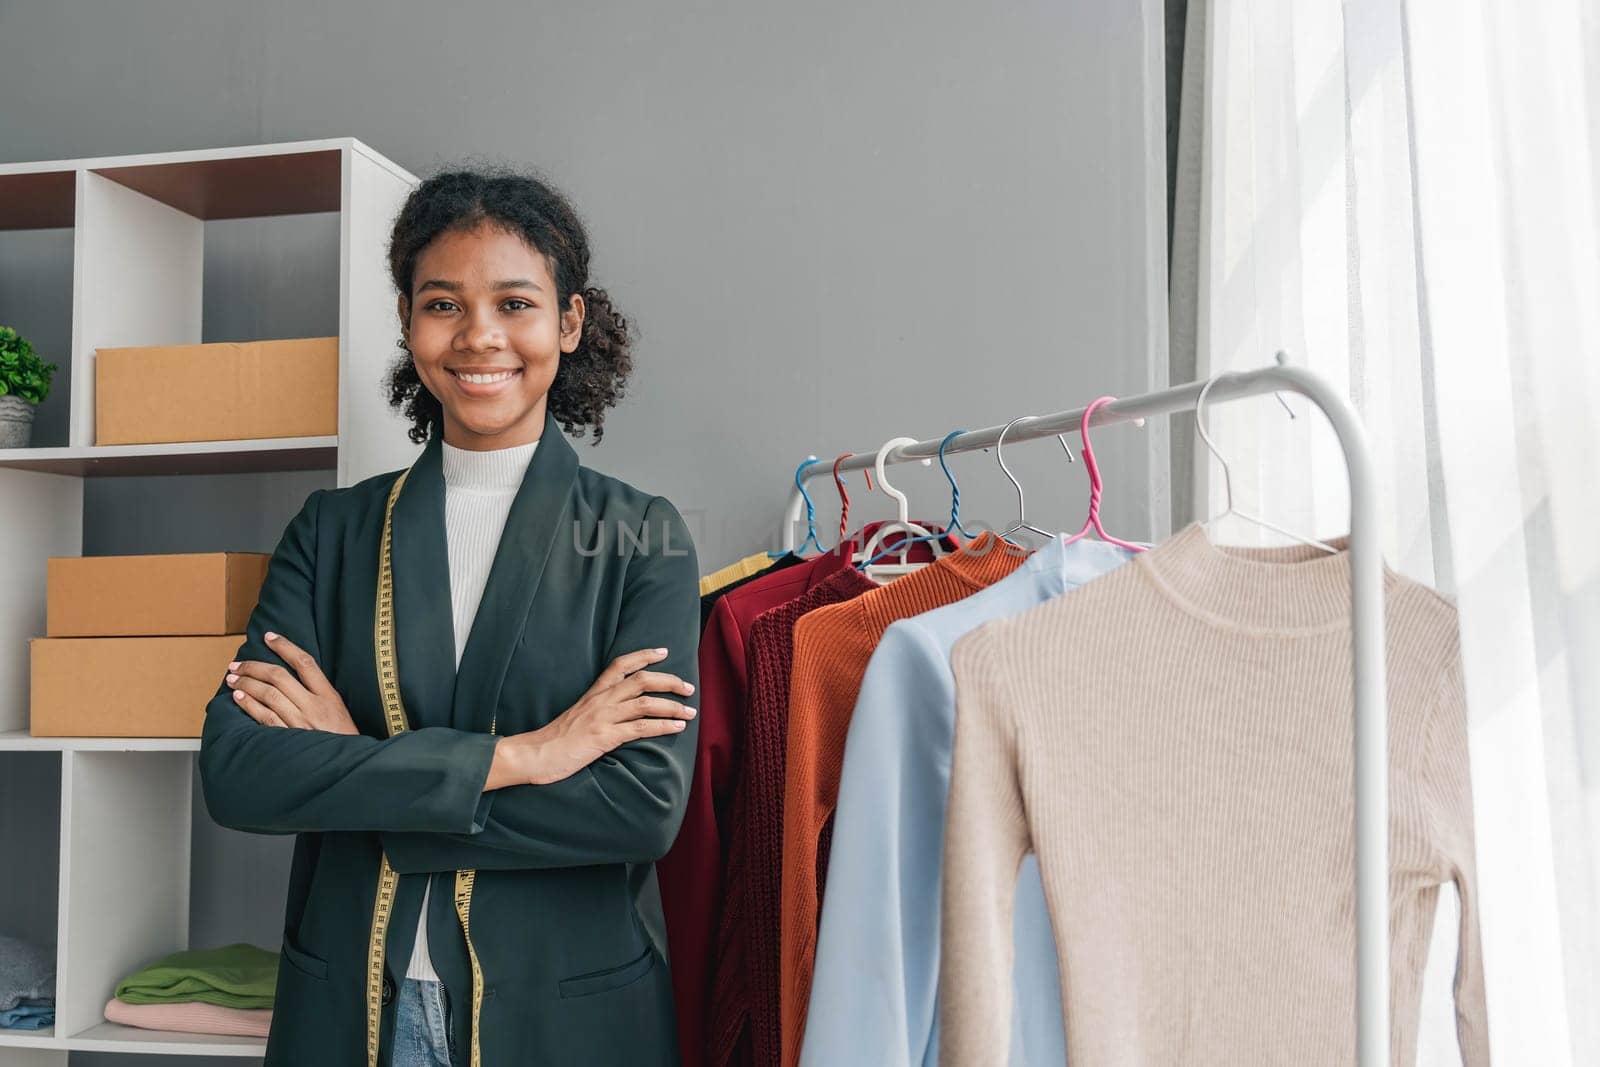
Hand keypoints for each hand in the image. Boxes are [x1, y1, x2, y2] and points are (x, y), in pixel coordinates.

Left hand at [223, 631, 359, 734]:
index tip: (269, 637)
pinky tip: (239, 696)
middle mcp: (314, 706)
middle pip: (279, 677)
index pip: (305, 663)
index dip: (285, 647)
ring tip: (233, 678)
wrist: (346, 765)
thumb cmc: (342, 740)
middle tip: (237, 664)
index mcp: (329, 696)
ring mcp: (301, 723)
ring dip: (246, 683)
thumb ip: (319, 695)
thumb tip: (289, 679)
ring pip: (268, 694)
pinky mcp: (289, 738)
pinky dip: (249, 704)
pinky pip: (265, 717)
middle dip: (254, 667)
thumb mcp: (339, 711)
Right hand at [512, 647, 695, 785]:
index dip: (644, 655)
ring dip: (673, 706)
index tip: (664, 651)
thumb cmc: (554, 740)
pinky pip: (640, 728)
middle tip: (689, 687)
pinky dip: (663, 726)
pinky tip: (676, 728)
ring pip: (646, 703)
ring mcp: (602, 717)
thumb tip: (617, 713)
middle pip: (642, 680)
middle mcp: (600, 700)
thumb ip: (596, 710)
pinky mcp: (604, 737)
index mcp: (593, 693)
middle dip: (669, 681)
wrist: (533, 755)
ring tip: (690, 712)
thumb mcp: (577, 716)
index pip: (620, 664)